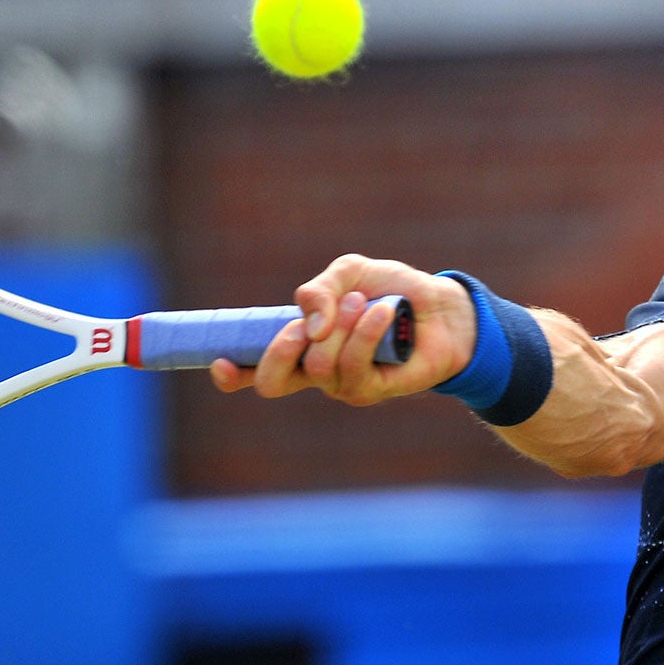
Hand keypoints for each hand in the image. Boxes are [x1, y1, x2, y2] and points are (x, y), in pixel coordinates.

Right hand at [208, 255, 477, 405]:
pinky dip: (366, 332)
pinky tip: (385, 312)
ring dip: (339, 327)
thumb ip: (317, 290)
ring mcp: (343, 385)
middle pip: (273, 383)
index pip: (254, 369)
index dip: (231, 373)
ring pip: (318, 366)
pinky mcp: (373, 391)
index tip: (221, 361)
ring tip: (364, 303)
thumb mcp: (349, 273)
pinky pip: (355, 366)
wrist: (442, 305)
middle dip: (280, 350)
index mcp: (299, 344)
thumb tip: (306, 323)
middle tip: (303, 326)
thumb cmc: (392, 290)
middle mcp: (315, 371)